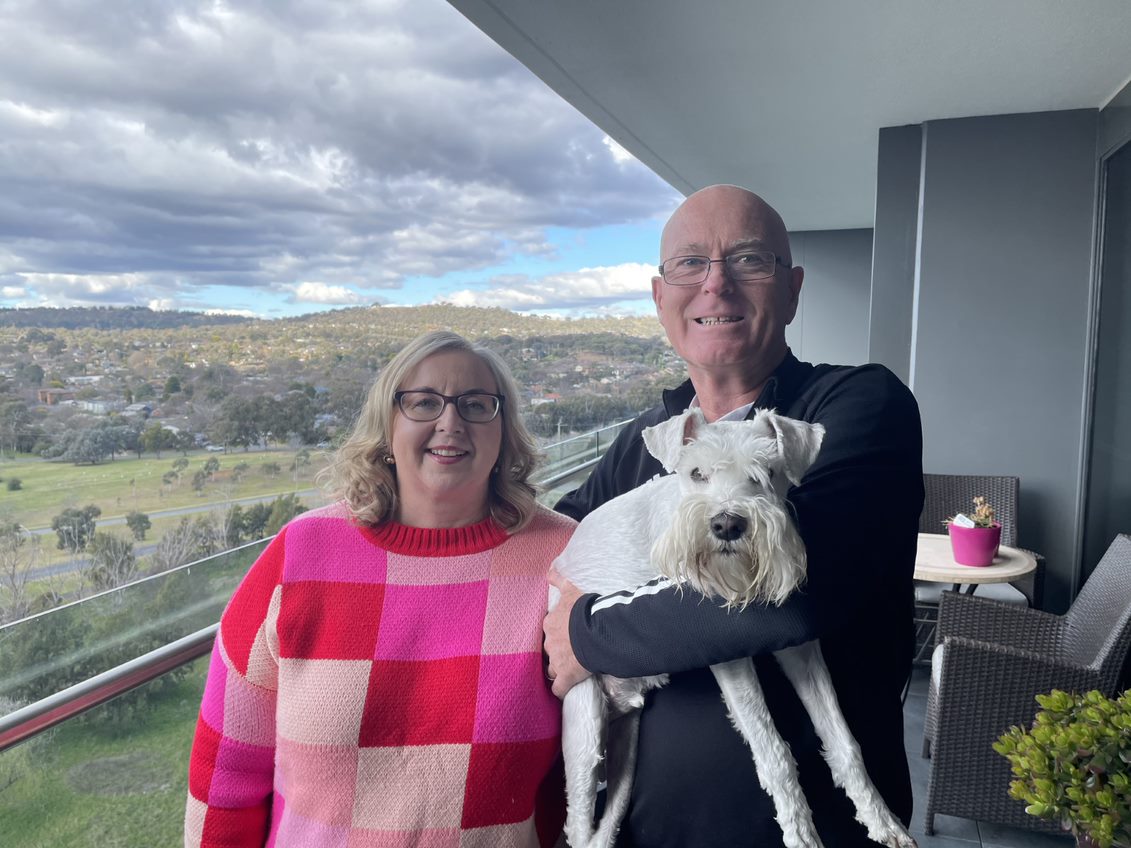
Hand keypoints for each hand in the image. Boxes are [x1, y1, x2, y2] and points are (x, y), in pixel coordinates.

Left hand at [544, 567, 591, 698]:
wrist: (596, 629)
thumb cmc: (585, 609)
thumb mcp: (571, 590)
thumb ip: (559, 581)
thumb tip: (549, 571)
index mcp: (550, 624)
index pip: (549, 631)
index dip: (558, 634)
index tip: (567, 634)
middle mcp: (549, 643)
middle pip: (549, 650)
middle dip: (557, 651)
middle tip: (570, 651)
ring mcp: (556, 661)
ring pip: (551, 669)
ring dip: (558, 669)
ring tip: (568, 670)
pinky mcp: (566, 676)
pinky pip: (559, 688)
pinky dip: (561, 689)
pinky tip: (564, 690)